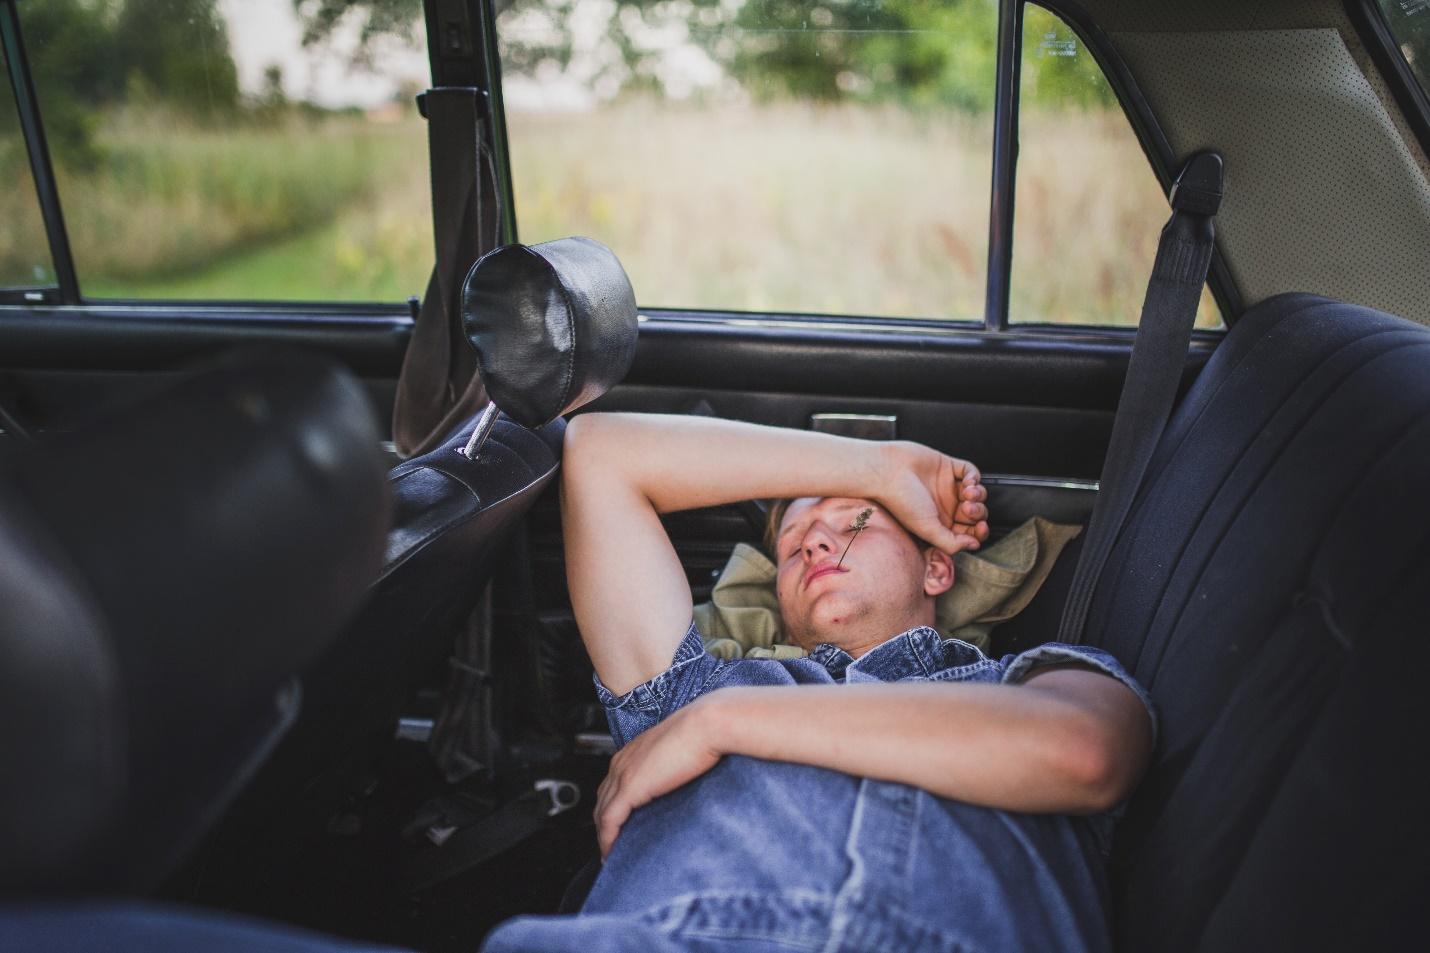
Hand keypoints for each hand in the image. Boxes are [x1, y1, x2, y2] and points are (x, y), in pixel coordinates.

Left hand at [593, 697, 723, 858]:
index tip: (619, 826)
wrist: (706, 725)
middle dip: (603, 824)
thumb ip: (671, 766)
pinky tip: (611, 853)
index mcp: (633, 751)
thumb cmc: (702, 733)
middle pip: (602, 800)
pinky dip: (607, 839)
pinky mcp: (630, 788)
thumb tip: (679, 782)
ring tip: (611, 854)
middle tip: (611, 845)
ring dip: (604, 835)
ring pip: (601, 813)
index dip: (612, 807)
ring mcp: (623, 774)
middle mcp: (622, 761)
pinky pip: (610, 820)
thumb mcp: (680, 751)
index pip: (612, 785)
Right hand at [879, 442, 989, 554]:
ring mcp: (947, 486)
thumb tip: (973, 545)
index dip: (978, 532)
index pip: (968, 532)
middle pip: (976, 513)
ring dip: (978, 495)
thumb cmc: (901, 501)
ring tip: (967, 493)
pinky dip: (974, 477)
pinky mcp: (948, 466)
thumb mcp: (927, 529)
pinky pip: (970, 472)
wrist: (887, 471)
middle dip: (978, 512)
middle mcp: (945, 506)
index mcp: (940, 523)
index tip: (980, 528)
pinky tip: (967, 481)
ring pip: (977, 493)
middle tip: (967, 509)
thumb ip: (951, 542)